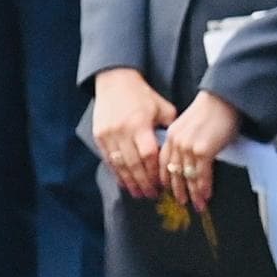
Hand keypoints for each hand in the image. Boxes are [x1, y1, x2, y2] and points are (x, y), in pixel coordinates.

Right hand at [89, 69, 177, 197]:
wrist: (115, 81)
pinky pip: (108, 159)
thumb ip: (169, 129)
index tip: (162, 184)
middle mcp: (122, 131)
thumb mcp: (163, 108)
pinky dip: (116, 172)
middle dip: (143, 182)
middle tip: (151, 195)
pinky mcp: (99, 135)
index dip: (154, 172)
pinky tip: (124, 182)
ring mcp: (108, 134)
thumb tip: (177, 150)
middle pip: (133, 164)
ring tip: (138, 193)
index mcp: (139, 124)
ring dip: (129, 181)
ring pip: (119, 164)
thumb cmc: (143, 95)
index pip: (148, 155)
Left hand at [160, 93, 243, 211]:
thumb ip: (185, 140)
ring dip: (192, 193)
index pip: (163, 162)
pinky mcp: (203, 151)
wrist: (223, 100)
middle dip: (177, 189)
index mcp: (171, 135)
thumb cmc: (212, 111)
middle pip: (173, 172)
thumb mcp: (190, 125)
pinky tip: (205, 195)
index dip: (165, 177)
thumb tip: (189, 158)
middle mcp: (176, 142)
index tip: (167, 189)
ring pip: (187, 176)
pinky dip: (203, 187)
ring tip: (195, 204)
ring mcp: (188, 147)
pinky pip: (201, 174)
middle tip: (180, 202)